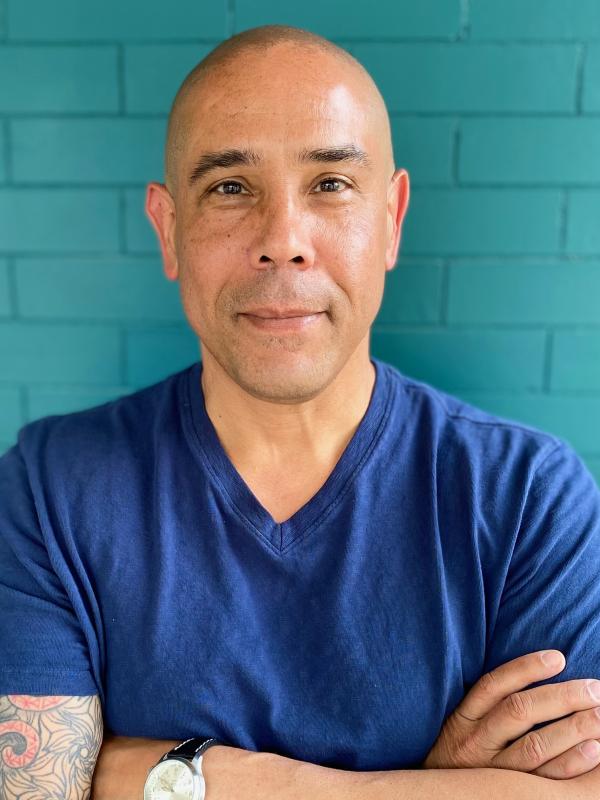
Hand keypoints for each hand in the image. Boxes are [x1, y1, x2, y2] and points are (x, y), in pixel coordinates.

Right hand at [423, 650, 599, 779]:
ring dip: (573, 729)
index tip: (558, 658)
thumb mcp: (460, 723)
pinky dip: (571, 764)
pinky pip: (544, 780)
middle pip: (519, 712)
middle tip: (595, 689)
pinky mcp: (509, 795)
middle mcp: (475, 742)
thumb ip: (487, 703)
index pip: (494, 686)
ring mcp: (492, 772)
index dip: (525, 669)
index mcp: (463, 718)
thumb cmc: (459, 752)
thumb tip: (535, 671)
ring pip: (535, 746)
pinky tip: (595, 750)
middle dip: (561, 697)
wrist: (438, 798)